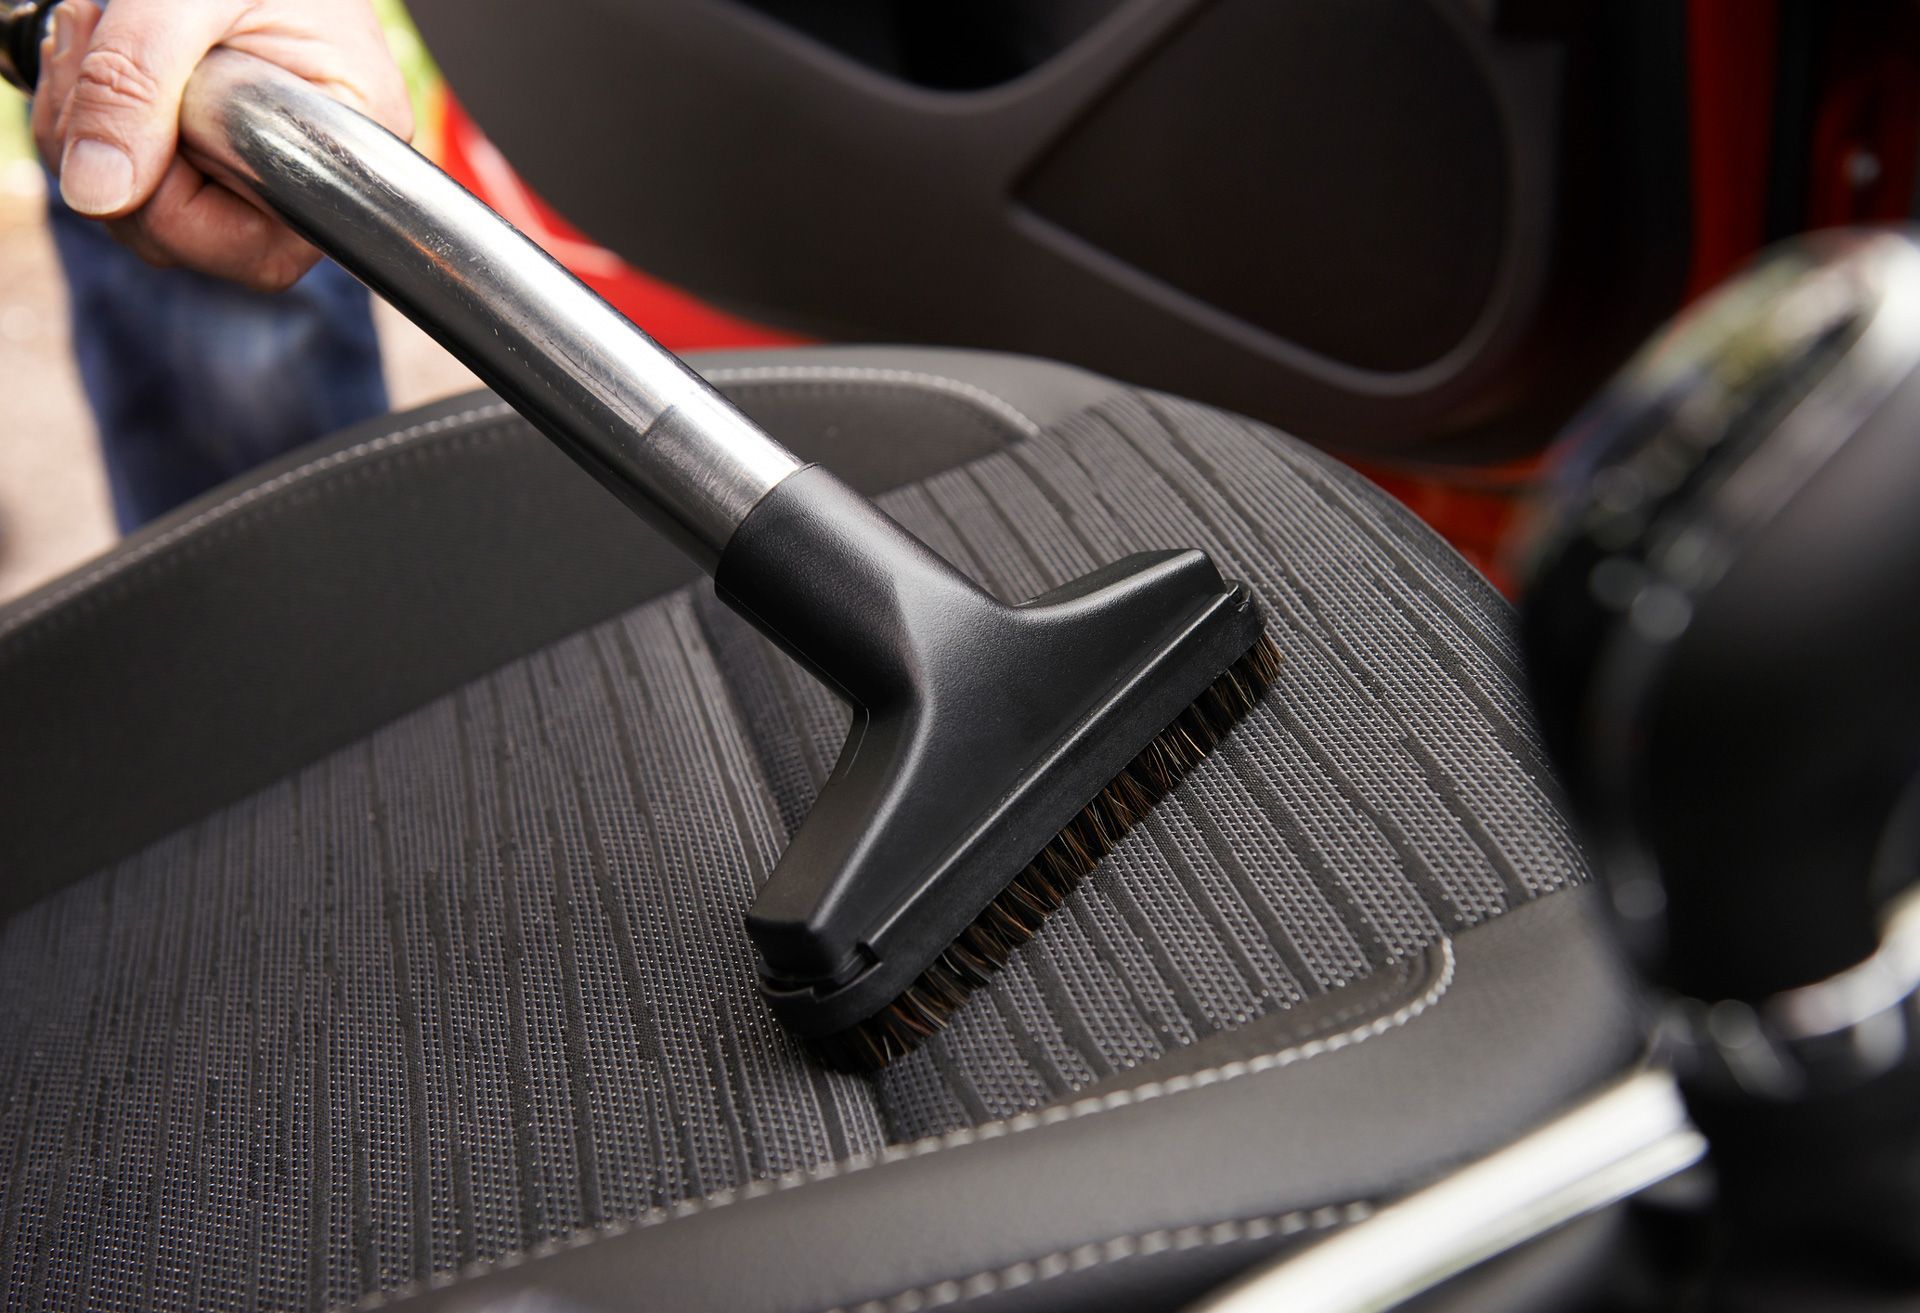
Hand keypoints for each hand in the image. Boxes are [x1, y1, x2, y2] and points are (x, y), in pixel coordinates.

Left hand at [31, 0, 410, 290]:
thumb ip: (136, 83)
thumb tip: (96, 192)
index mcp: (347, 139)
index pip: (260, 248)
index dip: (178, 209)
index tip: (144, 116)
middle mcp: (313, 169)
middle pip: (198, 240)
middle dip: (117, 162)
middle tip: (92, 50)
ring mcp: (260, 162)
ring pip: (150, 213)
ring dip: (84, 134)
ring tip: (94, 36)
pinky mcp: (213, 146)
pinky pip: (134, 178)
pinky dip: (85, 122)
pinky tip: (97, 55)